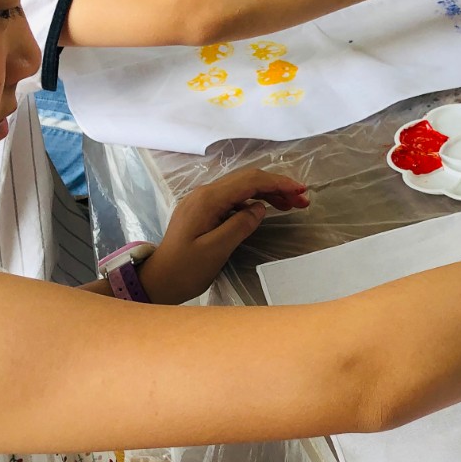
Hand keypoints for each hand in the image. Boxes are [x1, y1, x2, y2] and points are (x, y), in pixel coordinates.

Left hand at [138, 168, 310, 304]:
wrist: (158, 281)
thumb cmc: (185, 270)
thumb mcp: (215, 250)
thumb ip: (239, 226)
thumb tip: (259, 208)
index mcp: (208, 200)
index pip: (249, 181)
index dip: (278, 183)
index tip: (300, 190)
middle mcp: (205, 194)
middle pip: (247, 180)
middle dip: (276, 186)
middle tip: (302, 200)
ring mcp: (202, 201)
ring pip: (241, 188)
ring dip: (267, 192)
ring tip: (291, 204)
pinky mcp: (203, 211)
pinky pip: (232, 198)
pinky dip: (253, 200)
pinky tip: (266, 210)